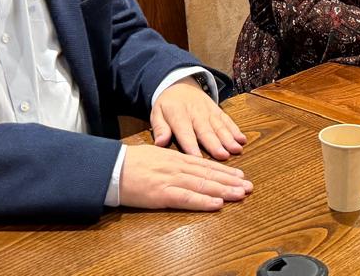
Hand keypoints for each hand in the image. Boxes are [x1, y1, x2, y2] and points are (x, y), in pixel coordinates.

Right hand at [118, 144, 250, 210]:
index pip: (205, 165)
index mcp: (176, 158)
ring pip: (203, 185)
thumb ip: (172, 160)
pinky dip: (204, 201)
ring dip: (224, 190)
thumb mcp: (155, 154)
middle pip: (209, 174)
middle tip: (248, 186)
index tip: (239, 175)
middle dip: (230, 181)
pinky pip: (187, 198)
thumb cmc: (130, 162)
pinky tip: (217, 204)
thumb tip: (185, 164)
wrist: (111, 167)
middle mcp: (177, 167)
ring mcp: (171, 180)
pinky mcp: (162, 193)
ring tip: (240, 193)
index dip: (224, 171)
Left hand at [150, 77, 246, 159]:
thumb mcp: (157, 113)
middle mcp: (195, 112)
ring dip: (229, 137)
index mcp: (178, 115)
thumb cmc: (167, 105)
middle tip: (224, 155)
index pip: (185, 132)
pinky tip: (242, 139)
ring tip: (236, 149)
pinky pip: (226, 119)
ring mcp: (208, 110)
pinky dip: (235, 129)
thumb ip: (159, 128)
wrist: (179, 84)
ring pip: (219, 125)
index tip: (197, 159)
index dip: (191, 146)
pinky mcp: (217, 109)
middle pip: (206, 130)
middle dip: (215, 143)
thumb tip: (160, 143)